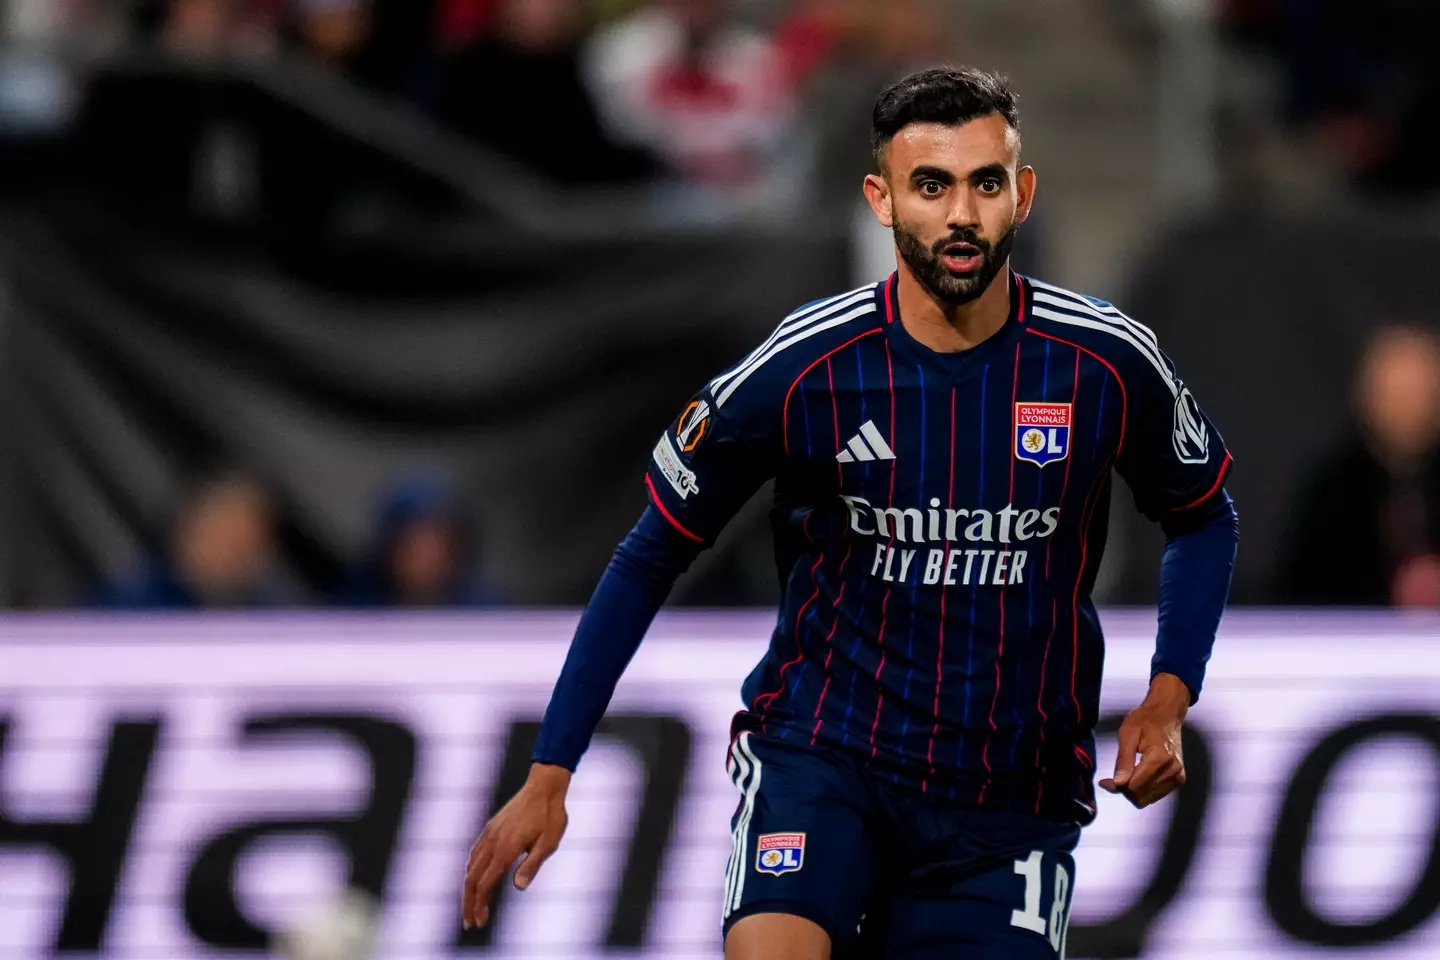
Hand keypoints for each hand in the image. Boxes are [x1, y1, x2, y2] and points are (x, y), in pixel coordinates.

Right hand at [461, 763, 570, 929]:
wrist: (544, 785)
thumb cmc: (551, 815)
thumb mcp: (549, 843)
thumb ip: (533, 865)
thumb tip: (518, 887)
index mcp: (506, 849)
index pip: (485, 883)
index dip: (480, 905)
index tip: (479, 923)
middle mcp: (493, 842)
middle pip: (472, 878)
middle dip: (468, 903)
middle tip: (469, 923)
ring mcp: (490, 833)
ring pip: (471, 866)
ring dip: (468, 888)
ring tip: (470, 906)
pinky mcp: (491, 827)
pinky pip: (474, 852)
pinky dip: (470, 870)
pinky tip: (472, 876)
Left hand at [1099, 673, 1188, 808]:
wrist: (1166, 715)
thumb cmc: (1145, 720)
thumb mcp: (1127, 734)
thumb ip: (1123, 760)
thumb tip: (1118, 783)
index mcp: (1160, 758)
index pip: (1134, 786)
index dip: (1117, 786)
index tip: (1104, 781)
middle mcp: (1172, 771)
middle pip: (1141, 796)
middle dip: (1124, 790)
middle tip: (1113, 778)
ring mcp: (1178, 777)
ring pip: (1147, 799)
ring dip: (1133, 792)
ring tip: (1125, 775)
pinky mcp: (1178, 779)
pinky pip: (1155, 795)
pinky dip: (1143, 790)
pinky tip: (1136, 777)